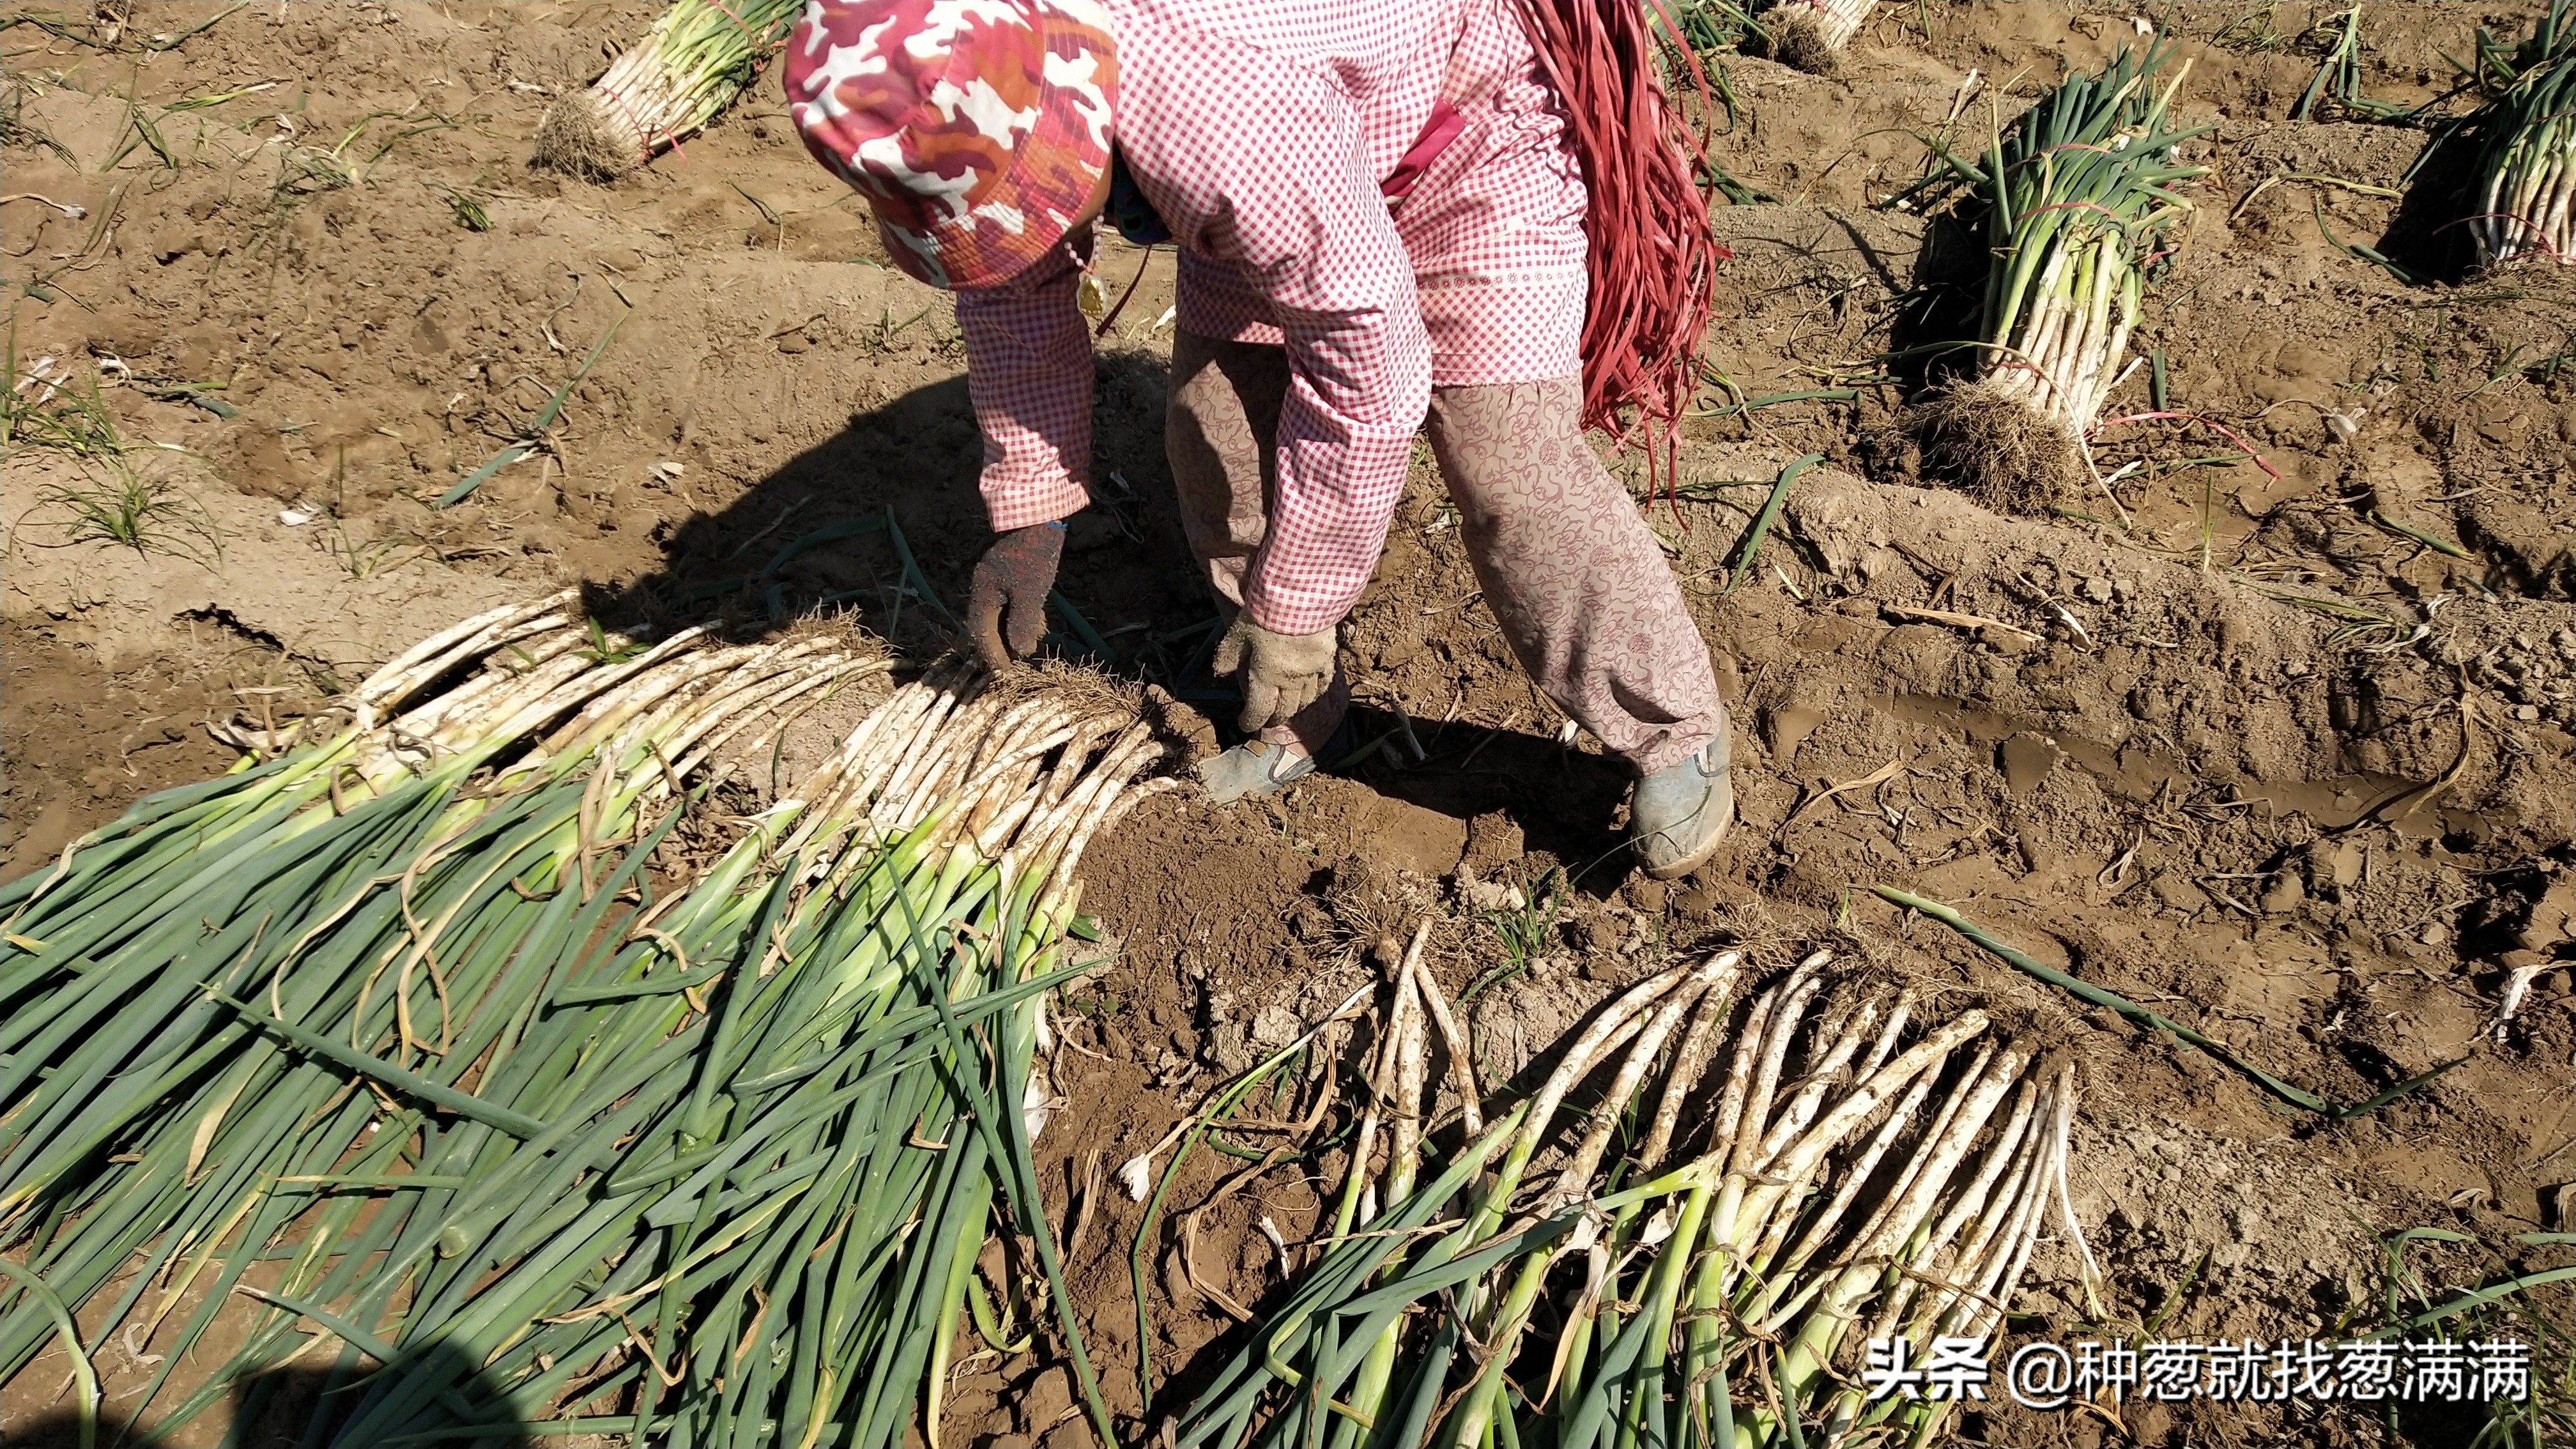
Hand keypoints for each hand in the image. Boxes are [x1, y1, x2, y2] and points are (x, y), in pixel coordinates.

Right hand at [966, 521, 1064, 671]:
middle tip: (1013, 666)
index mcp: (982, 592)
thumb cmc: (1034, 553)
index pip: (981, 633)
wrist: (1039, 515)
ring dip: (1010, 633)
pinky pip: (1008, 602)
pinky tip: (1037, 623)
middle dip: (999, 647)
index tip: (1004, 675)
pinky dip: (1019, 617)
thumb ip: (1023, 623)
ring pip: (998, 615)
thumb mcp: (1031, 592)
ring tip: (1027, 648)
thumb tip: (1019, 652)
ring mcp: (995, 579)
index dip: (992, 656)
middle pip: (986, 626)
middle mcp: (983, 587)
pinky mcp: (1009, 573)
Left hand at [1210, 614, 1335, 730]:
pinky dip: (1315, 693)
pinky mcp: (1327, 659)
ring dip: (1294, 709)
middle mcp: (1291, 681)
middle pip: (1284, 710)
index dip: (1250, 720)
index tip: (1244, 724)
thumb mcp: (1239, 632)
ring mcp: (1312, 672)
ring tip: (1287, 709)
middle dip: (1273, 718)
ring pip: (1305, 701)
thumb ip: (1229, 654)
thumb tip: (1220, 673)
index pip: (1259, 709)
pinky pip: (1324, 683)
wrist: (1302, 595)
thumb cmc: (1266, 613)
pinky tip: (1311, 694)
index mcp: (1267, 676)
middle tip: (1266, 719)